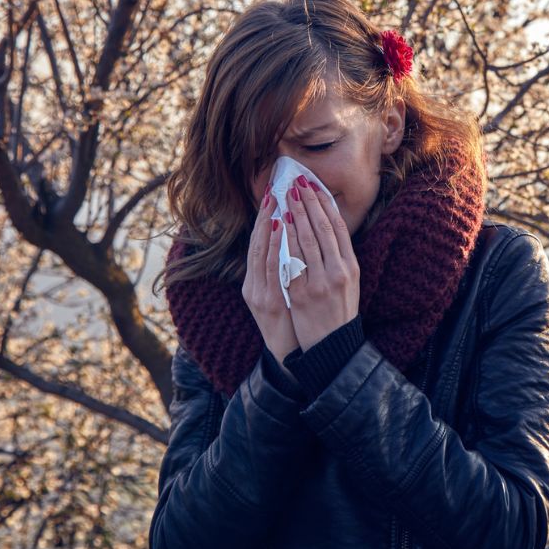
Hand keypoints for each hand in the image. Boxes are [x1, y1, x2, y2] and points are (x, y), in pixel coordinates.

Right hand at [242, 191, 299, 363]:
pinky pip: (272, 268)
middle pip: (256, 244)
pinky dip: (273, 247)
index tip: (272, 195)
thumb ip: (285, 271)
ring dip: (268, 227)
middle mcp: (254, 285)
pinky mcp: (268, 302)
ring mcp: (259, 294)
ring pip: (260, 253)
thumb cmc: (292, 322)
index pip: (259, 243)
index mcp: (256, 282)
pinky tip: (279, 230)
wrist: (293, 357)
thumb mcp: (284, 295)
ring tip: (275, 204)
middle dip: (265, 217)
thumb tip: (294, 244)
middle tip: (274, 191)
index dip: (264, 219)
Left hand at [283, 175, 360, 350]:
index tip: (314, 186)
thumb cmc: (339, 310)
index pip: (337, 228)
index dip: (325, 204)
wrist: (331, 345)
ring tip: (286, 197)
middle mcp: (338, 272)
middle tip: (297, 183)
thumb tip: (326, 225)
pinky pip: (291, 261)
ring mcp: (319, 282)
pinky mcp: (301, 293)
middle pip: (321, 229)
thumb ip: (340, 256)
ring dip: (295, 215)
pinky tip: (279, 225)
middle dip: (308, 203)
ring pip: (306, 241)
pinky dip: (285, 240)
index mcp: (351, 267)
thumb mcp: (349, 281)